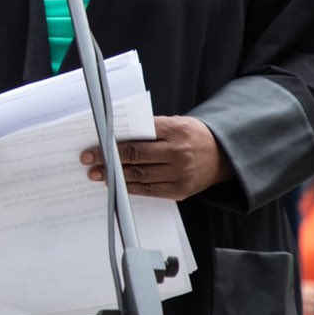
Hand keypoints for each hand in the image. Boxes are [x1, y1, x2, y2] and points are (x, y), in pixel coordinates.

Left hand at [81, 116, 233, 200]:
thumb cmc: (194, 136)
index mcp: (176, 130)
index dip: (114, 142)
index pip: (138, 136)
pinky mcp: (180, 191)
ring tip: (98, 174)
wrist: (223, 157)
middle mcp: (178, 152)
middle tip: (90, 160)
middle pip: (136, 156)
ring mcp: (180, 174)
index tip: (96, 144)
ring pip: (140, 176)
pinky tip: (118, 185)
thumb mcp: (177, 123)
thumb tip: (118, 135)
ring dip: (116, 176)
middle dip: (109, 159)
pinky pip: (149, 190)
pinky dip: (131, 188)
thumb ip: (152, 128)